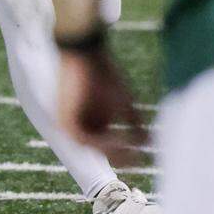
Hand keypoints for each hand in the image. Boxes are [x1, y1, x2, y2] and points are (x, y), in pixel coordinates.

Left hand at [57, 47, 148, 165]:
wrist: (84, 52)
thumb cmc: (104, 72)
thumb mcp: (124, 102)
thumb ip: (133, 123)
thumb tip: (149, 143)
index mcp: (91, 122)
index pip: (108, 146)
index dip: (126, 155)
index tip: (142, 159)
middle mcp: (79, 126)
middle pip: (101, 150)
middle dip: (121, 158)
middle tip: (139, 161)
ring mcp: (69, 124)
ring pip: (93, 147)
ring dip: (114, 152)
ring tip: (131, 152)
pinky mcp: (64, 121)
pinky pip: (84, 140)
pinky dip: (102, 143)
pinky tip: (119, 139)